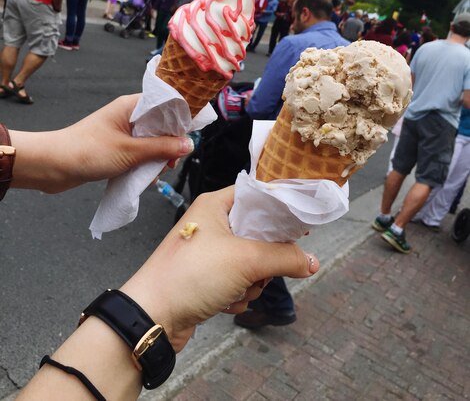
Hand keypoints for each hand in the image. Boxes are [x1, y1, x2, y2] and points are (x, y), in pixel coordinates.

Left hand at [10, 94, 193, 193]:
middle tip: (168, 163)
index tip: (188, 138)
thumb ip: (162, 148)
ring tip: (153, 173)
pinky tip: (143, 178)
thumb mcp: (131, 151)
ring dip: (156, 158)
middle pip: (162, 126)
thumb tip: (189, 144)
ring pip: (152, 142)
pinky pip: (140, 152)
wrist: (52, 166)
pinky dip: (144, 164)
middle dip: (169, 145)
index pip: (167, 104)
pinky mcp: (116, 147)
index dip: (180, 120)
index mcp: (132, 105)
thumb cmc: (88, 151)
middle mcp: (128, 115)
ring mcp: (122, 131)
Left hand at [121, 186, 318, 351]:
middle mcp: (212, 223)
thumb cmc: (192, 275)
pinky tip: (223, 303)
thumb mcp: (246, 260)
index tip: (300, 226)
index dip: (280, 209)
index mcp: (216, 204)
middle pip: (259, 233)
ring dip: (251, 282)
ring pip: (251, 262)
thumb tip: (313, 261)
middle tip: (260, 268)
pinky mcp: (206, 277)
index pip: (257, 195)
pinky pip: (238, 281)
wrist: (152, 317)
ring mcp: (209, 252)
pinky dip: (237, 294)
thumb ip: (285, 257)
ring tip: (236, 289)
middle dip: (264, 259)